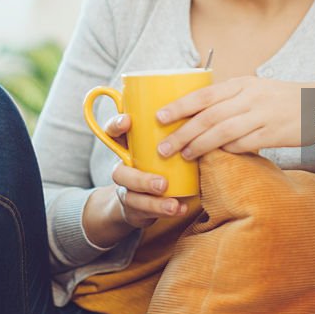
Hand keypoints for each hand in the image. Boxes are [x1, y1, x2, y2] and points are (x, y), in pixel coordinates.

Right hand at [104, 114, 189, 228]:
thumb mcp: (160, 139)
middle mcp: (123, 168)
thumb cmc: (159, 158)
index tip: (128, 121)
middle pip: (119, 173)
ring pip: (132, 197)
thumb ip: (173, 124)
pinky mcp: (135, 208)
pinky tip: (180, 209)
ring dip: (154, 203)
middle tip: (162, 184)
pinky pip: (145, 213)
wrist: (140, 195)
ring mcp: (127, 190)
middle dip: (140, 179)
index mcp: (127, 146)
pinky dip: (164, 211)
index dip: (116, 125)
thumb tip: (203, 100)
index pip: (112, 132)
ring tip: (173, 205)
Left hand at [155, 77, 302, 160]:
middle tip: (164, 147)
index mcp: (243, 84)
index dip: (179, 106)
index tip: (159, 117)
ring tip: (184, 155)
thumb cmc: (283, 99)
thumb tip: (198, 113)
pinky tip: (215, 157)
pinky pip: (244, 144)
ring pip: (222, 132)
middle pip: (208, 116)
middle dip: (182, 132)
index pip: (204, 94)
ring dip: (199, 145)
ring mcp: (263, 115)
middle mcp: (250, 97)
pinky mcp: (274, 133)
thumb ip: (231, 98)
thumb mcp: (256, 89)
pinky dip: (227, 151)